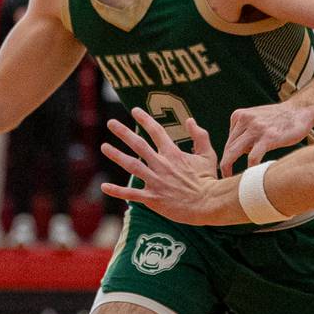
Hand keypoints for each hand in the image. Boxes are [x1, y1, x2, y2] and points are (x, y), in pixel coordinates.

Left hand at [101, 109, 222, 222]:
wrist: (208, 203)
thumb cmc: (209, 179)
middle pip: (139, 144)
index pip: (156, 131)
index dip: (145, 119)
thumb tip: (190, 120)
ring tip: (104, 146)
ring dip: (116, 155)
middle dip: (123, 132)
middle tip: (110, 123)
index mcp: (173, 154)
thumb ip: (200, 136)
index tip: (134, 110)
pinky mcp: (153, 198)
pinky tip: (104, 186)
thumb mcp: (207, 155)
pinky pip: (131, 194)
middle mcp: (161, 165)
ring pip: (132, 165)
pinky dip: (117, 190)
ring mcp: (156, 181)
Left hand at [219, 101, 313, 176]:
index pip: (229, 142)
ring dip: (230, 169)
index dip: (229, 158)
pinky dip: (250, 169)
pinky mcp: (268, 137)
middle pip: (228, 148)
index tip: (231, 171)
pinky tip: (254, 177)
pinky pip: (253, 157)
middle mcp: (244, 120)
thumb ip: (246, 132)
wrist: (301, 111)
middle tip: (225, 180)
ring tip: (234, 182)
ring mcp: (256, 128)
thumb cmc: (281, 119)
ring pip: (234, 152)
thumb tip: (242, 152)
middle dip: (225, 166)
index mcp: (239, 116)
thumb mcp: (257, 119)